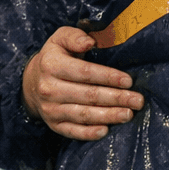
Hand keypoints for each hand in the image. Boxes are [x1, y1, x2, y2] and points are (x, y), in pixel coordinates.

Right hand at [21, 27, 143, 139]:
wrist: (31, 82)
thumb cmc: (55, 57)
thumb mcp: (60, 39)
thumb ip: (74, 36)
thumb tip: (90, 42)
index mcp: (52, 65)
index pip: (84, 72)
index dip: (108, 77)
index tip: (128, 81)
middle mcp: (49, 88)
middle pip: (88, 95)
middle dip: (116, 98)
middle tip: (137, 100)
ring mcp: (50, 109)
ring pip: (83, 114)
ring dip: (108, 116)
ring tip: (128, 114)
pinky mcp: (54, 124)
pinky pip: (73, 131)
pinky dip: (89, 133)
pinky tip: (106, 130)